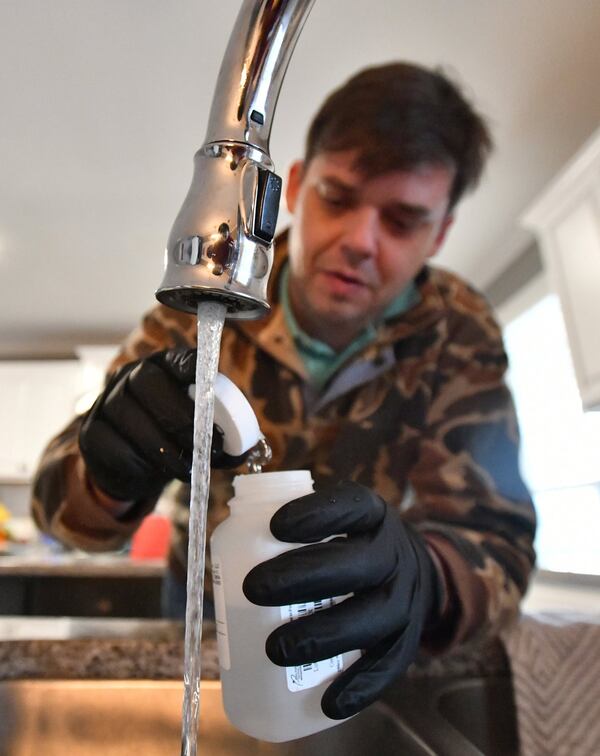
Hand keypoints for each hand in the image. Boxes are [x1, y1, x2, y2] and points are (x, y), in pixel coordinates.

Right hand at [79, 349, 247, 501]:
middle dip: (182, 417)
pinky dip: (142, 464)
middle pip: (148, 383)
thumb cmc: (169, 438)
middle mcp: (129, 377)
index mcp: (161, 368)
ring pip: (132, 418)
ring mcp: (106, 403)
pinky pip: (116, 446)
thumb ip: (218, 433)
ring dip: (166, 448)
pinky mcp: (91, 433)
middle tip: (207, 446)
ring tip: (188, 467)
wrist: (128, 466)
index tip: (207, 380)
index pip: (176, 358)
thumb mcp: (195, 430)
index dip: (191, 366)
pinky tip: (157, 473)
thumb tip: (246, 449)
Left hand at [242, 481, 438, 718]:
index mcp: (371, 516)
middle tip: (253, 589)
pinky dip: (359, 686)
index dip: (316, 515)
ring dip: (323, 634)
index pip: (349, 507)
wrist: (414, 574)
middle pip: (355, 564)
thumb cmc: (351, 547)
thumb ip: (295, 532)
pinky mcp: (407, 641)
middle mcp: (392, 554)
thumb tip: (225, 560)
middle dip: (302, 576)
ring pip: (372, 616)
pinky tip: (328, 703)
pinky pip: (388, 666)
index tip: (275, 526)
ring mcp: (404, 598)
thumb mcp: (336, 523)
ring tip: (274, 649)